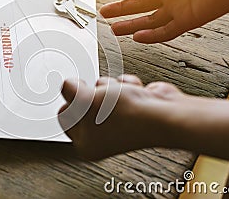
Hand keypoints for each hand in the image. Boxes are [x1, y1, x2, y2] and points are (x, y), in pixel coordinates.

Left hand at [58, 75, 188, 159]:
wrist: (164, 114)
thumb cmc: (127, 115)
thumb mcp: (85, 100)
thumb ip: (69, 90)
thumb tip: (67, 85)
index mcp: (85, 143)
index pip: (64, 115)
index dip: (70, 100)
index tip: (79, 95)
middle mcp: (101, 135)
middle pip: (83, 101)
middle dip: (93, 92)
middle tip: (101, 96)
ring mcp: (117, 121)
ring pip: (101, 91)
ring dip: (110, 86)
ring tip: (120, 94)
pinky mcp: (131, 108)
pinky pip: (118, 88)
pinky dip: (126, 85)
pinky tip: (133, 92)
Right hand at [100, 0, 228, 42]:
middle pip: (139, 4)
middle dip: (121, 9)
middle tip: (104, 13)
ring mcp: (179, 8)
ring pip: (149, 20)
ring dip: (131, 25)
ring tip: (114, 29)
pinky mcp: (189, 20)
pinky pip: (167, 31)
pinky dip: (152, 36)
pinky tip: (138, 37)